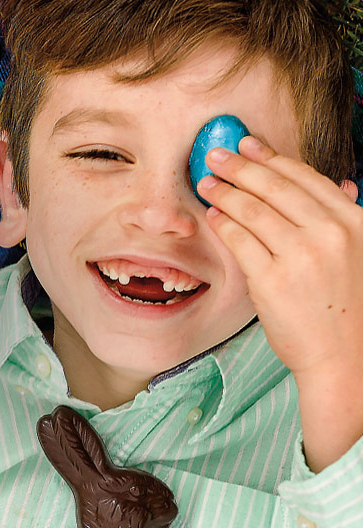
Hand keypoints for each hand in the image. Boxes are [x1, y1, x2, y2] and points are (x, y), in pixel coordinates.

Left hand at [199, 136, 362, 469]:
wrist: (347, 357)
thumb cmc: (350, 306)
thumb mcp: (362, 252)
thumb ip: (348, 218)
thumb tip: (343, 184)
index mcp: (354, 222)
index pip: (306, 178)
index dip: (272, 158)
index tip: (249, 144)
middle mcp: (330, 233)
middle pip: (274, 187)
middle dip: (239, 167)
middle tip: (214, 155)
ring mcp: (301, 255)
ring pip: (252, 210)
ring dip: (224, 192)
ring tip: (206, 183)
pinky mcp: (272, 279)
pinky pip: (239, 241)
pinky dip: (223, 224)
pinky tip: (213, 216)